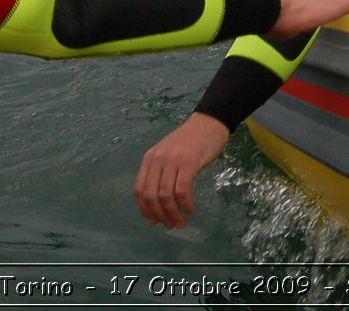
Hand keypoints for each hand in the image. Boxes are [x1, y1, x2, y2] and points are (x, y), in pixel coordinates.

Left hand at [134, 113, 230, 227]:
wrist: (209, 123)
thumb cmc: (191, 141)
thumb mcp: (169, 154)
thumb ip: (161, 172)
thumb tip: (159, 202)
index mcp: (150, 158)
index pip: (139, 189)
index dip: (145, 210)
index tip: (155, 221)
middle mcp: (157, 159)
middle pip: (151, 196)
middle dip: (160, 216)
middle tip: (171, 226)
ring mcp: (172, 160)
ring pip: (166, 196)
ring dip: (174, 214)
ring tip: (182, 223)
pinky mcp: (188, 162)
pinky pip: (182, 191)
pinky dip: (185, 205)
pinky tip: (191, 210)